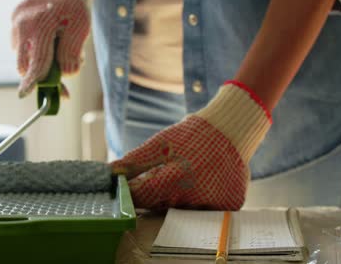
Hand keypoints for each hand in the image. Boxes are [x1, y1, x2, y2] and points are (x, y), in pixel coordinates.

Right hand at [12, 0, 95, 97]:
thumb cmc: (73, 10)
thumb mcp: (79, 30)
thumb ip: (71, 53)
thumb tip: (65, 75)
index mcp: (42, 24)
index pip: (37, 60)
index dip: (32, 80)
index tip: (24, 94)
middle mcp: (23, 23)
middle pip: (25, 63)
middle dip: (39, 75)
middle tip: (60, 85)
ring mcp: (16, 22)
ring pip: (24, 56)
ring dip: (39, 61)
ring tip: (57, 49)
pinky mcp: (13, 22)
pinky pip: (21, 45)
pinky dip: (34, 49)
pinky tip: (47, 40)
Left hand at [111, 81, 271, 210]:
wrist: (231, 129)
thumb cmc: (190, 136)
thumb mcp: (159, 144)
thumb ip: (133, 163)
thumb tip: (108, 174)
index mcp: (176, 178)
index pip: (142, 197)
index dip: (131, 194)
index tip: (125, 188)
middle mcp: (197, 196)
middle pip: (162, 206)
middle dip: (155, 194)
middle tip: (163, 176)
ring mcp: (216, 203)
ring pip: (183, 210)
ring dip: (177, 199)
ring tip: (186, 176)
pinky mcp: (230, 205)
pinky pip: (205, 209)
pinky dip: (199, 200)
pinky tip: (203, 182)